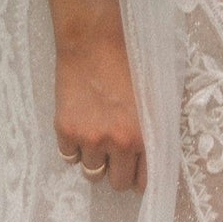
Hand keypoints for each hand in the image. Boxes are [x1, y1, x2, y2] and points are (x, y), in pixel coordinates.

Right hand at [54, 33, 147, 193]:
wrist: (95, 39)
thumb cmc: (132, 60)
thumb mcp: (157, 97)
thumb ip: (156, 129)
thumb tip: (155, 154)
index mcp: (145, 135)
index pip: (145, 180)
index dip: (140, 176)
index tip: (136, 170)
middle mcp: (118, 143)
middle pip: (117, 183)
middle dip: (118, 170)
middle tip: (115, 153)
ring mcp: (89, 139)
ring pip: (92, 173)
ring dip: (95, 159)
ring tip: (97, 137)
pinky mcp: (65, 130)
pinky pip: (69, 156)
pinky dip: (74, 147)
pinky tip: (80, 127)